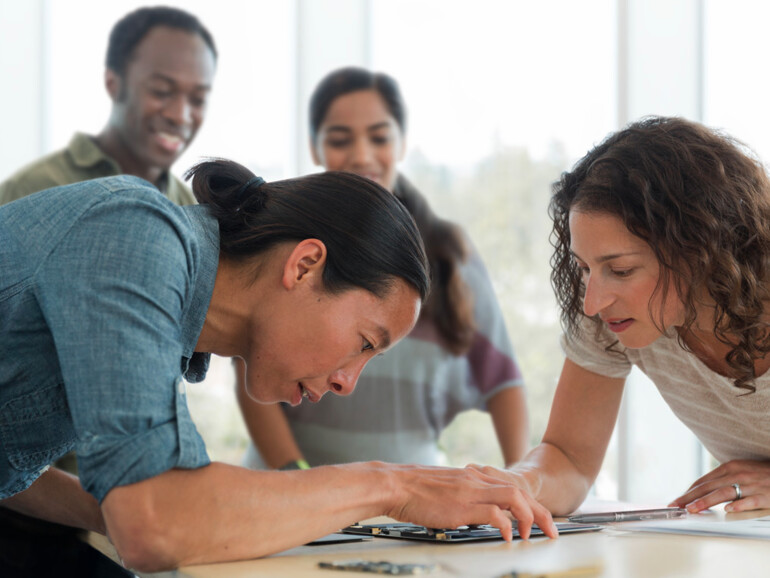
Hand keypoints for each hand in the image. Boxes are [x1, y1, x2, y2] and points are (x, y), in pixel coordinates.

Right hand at [386, 463, 556, 540]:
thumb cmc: (414, 491)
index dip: (530, 505)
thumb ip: (464, 497)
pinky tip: (507, 536)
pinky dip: (506, 525)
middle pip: (520, 493)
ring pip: (513, 498)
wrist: (396, 484)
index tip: (540, 521)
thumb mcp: (446, 490)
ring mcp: (470, 491)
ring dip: (529, 517)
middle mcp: (476, 481)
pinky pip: (494, 513)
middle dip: (540, 513)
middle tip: (551, 531)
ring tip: (532, 535)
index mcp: (473, 478)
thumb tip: (474, 514)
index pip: (511, 488)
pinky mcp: (462, 505)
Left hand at [669, 459, 769, 512]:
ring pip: (724, 492)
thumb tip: (702, 490)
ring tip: (693, 509)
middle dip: (689, 497)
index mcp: (729, 467)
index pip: (703, 481)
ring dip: (706, 501)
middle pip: (709, 487)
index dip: (688, 491)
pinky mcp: (765, 495)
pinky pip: (750, 500)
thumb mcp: (739, 470)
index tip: (677, 500)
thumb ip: (722, 478)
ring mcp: (751, 484)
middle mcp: (737, 474)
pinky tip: (728, 510)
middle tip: (676, 506)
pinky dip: (738, 505)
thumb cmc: (761, 472)